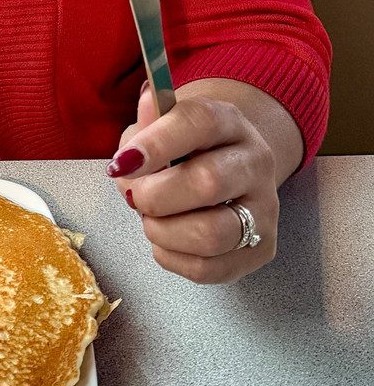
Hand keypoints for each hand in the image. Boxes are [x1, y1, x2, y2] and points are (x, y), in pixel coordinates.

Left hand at [107, 79, 300, 283]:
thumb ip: (146, 124)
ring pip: (212, 233)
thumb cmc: (181, 148)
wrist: (225, 167)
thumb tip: (141, 118)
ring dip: (163, 231)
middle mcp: (255, 163)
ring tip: (152, 220)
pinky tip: (167, 239)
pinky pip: (208, 267)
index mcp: (228, 122)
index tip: (122, 164)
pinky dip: (172, 257)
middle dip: (154, 196)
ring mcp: (264, 209)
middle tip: (136, 196)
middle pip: (207, 183)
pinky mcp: (260, 249)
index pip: (199, 123)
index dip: (155, 144)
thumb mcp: (160, 124)